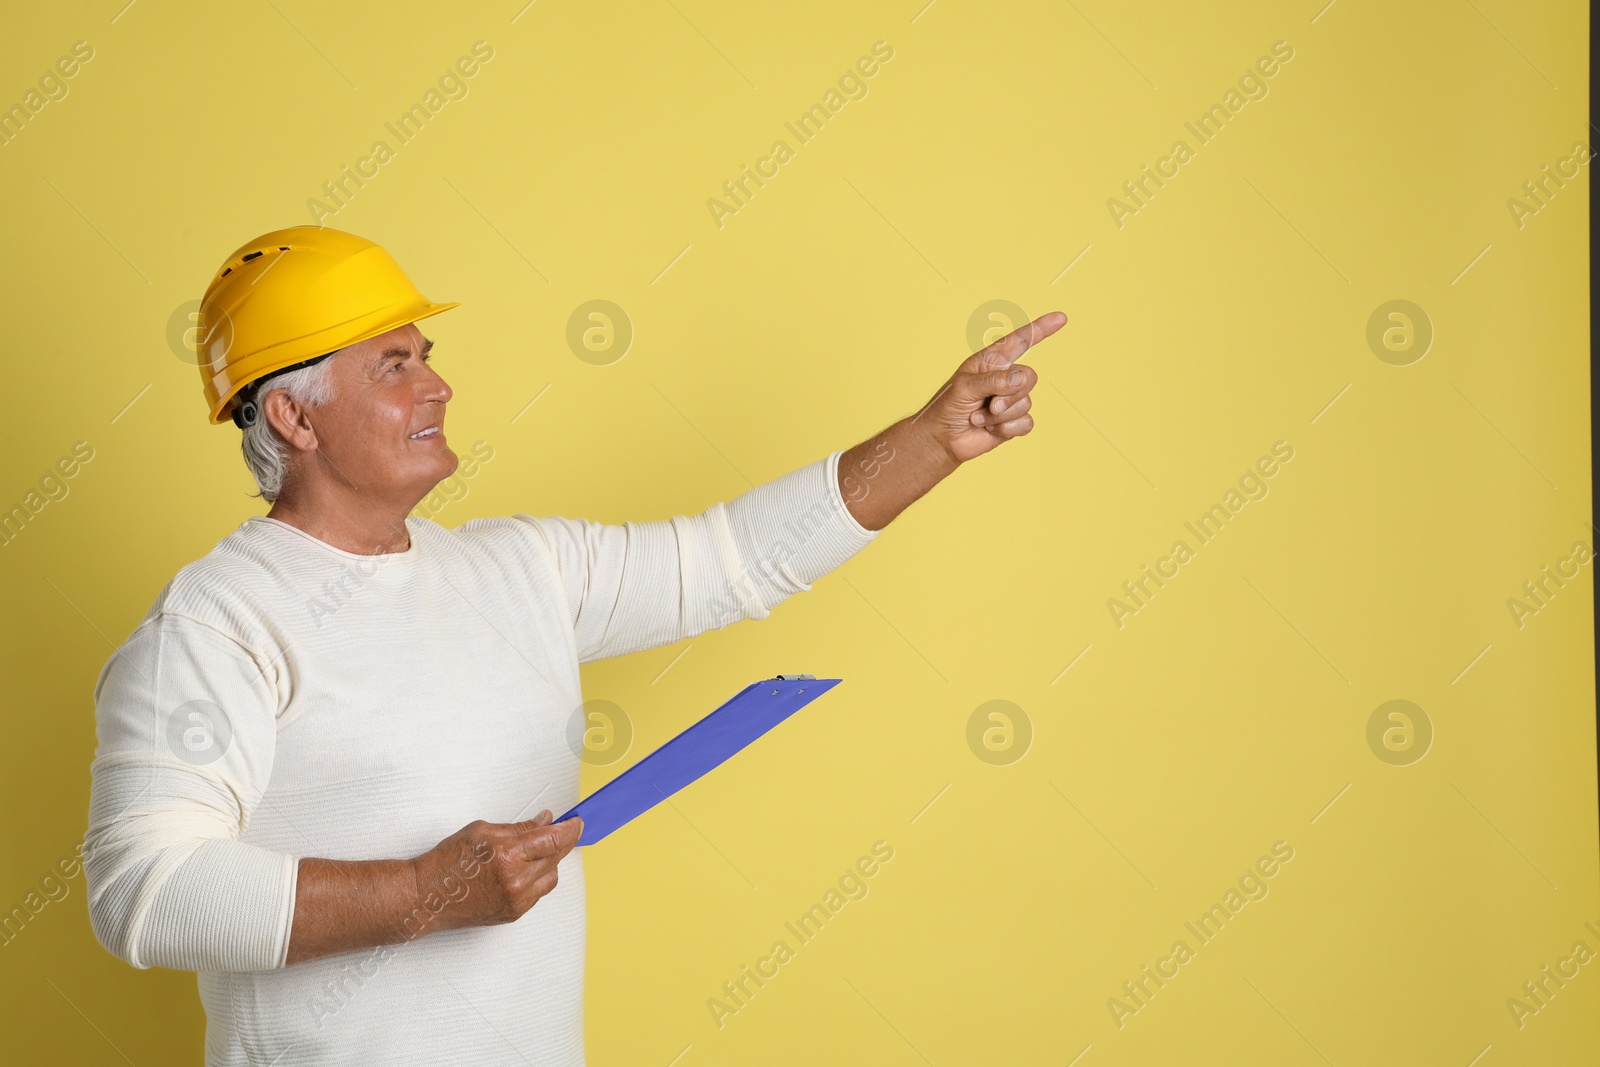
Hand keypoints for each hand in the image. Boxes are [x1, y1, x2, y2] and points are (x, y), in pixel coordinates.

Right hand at [409, 810, 582, 933]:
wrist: (426, 897)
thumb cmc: (447, 862)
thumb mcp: (482, 831)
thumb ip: (519, 827)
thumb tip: (545, 821)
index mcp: (508, 855)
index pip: (553, 840)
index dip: (570, 830)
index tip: (577, 823)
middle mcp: (516, 880)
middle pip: (555, 858)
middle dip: (561, 842)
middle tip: (561, 831)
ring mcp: (516, 901)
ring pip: (551, 878)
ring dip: (549, 862)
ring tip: (535, 851)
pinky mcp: (513, 914)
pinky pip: (538, 894)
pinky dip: (537, 879)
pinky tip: (524, 870)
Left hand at [920, 311, 1066, 465]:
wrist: (944, 438)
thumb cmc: (949, 406)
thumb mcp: (966, 387)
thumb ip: (994, 380)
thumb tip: (1023, 379)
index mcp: (993, 360)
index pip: (1021, 340)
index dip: (1041, 329)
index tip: (1061, 318)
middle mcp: (1006, 377)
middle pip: (1029, 377)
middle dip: (1009, 395)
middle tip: (989, 405)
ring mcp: (1012, 400)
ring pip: (1026, 403)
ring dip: (999, 416)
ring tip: (979, 418)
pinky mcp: (1014, 421)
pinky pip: (1026, 423)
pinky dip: (1006, 429)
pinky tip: (990, 429)